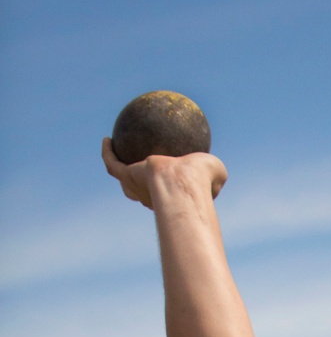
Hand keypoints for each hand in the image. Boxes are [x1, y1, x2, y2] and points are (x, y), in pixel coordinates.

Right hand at [102, 138, 226, 208]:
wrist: (180, 183)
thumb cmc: (200, 182)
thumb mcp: (215, 174)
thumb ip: (215, 176)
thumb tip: (217, 177)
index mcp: (171, 197)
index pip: (166, 195)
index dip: (165, 190)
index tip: (165, 182)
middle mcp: (152, 196)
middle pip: (141, 193)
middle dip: (139, 187)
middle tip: (137, 172)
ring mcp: (138, 187)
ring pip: (123, 180)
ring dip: (117, 169)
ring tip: (114, 153)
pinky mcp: (127, 176)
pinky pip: (112, 163)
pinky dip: (108, 152)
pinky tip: (107, 138)